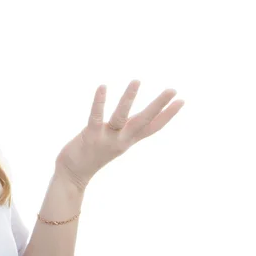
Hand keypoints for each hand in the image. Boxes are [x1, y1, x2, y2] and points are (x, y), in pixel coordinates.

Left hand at [54, 80, 184, 190]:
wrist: (74, 174)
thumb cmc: (93, 153)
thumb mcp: (115, 141)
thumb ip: (125, 129)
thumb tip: (135, 118)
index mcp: (128, 139)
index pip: (153, 127)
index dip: (168, 115)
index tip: (182, 101)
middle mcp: (121, 140)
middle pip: (144, 121)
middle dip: (159, 105)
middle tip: (173, 89)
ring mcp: (107, 138)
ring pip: (121, 117)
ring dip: (128, 99)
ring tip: (137, 80)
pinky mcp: (91, 136)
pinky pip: (96, 117)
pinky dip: (99, 102)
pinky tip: (102, 86)